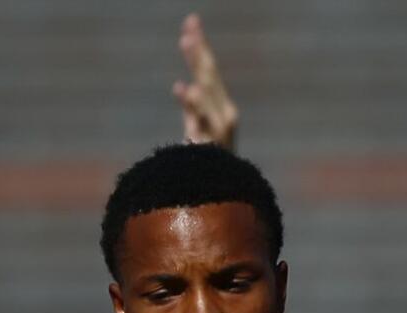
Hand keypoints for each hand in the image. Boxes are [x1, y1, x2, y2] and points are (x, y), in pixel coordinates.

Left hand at [174, 13, 238, 149]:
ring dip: (196, 76)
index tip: (190, 22)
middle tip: (188, 28)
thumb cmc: (207, 162)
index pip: (207, 70)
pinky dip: (193, 107)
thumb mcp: (197, 129)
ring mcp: (218, 131)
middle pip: (209, 77)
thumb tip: (183, 85)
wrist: (219, 194)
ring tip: (187, 54)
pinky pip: (200, 126)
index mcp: (220, 106)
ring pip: (206, 99)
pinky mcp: (209, 148)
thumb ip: (191, 107)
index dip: (199, 47)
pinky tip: (183, 88)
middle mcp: (223, 114)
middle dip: (198, 53)